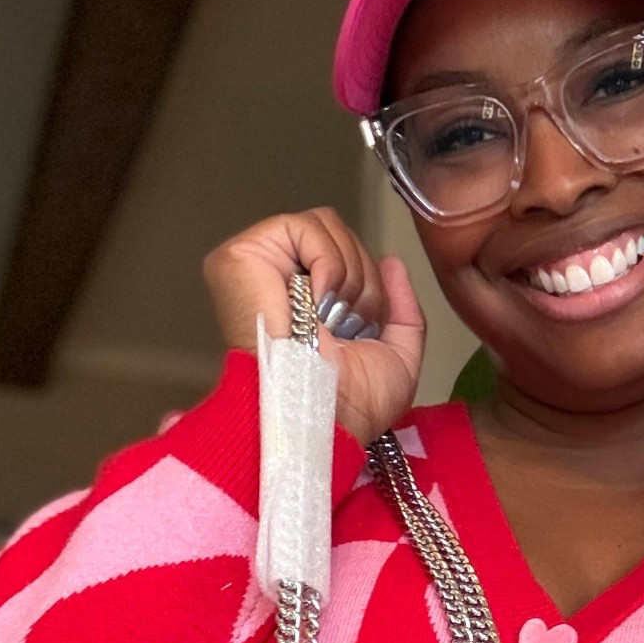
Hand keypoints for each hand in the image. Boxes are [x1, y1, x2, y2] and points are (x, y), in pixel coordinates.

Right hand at [203, 207, 426, 446]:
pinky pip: (303, 227)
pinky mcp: (241, 256)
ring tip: (333, 317)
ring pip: (325, 225)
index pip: (349, 256)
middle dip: (364, 282)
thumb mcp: (399, 359)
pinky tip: (317, 301)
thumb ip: (403, 310)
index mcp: (308, 303)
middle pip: (341, 235)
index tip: (363, 330)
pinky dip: (328, 263)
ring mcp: (258, 266)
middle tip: (349, 326)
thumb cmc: (352, 408)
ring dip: (350, 275)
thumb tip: (391, 261)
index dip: (371, 287)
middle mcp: (280, 281)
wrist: (326, 417)